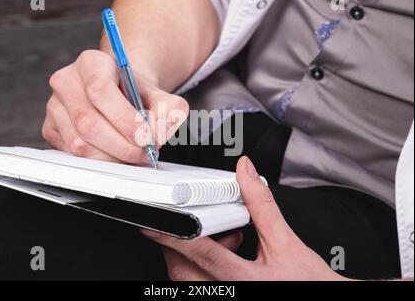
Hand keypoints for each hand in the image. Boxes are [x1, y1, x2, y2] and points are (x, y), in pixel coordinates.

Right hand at [42, 50, 188, 162]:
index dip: (125, 119)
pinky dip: (99, 161)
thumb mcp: (160, 95)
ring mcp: (54, 106)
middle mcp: (66, 81)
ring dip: (112, 157)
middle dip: (122, 146)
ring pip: (79, 144)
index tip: (146, 137)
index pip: (100, 91)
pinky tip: (115, 153)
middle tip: (145, 153)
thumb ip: (171, 110)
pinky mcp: (51, 129)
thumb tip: (161, 132)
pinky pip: (72, 154)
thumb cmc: (135, 93)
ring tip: (133, 153)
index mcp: (91, 63)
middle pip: (88, 123)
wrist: (119, 93)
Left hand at [142, 156, 346, 280]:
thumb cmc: (308, 282)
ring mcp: (228, 298)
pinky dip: (201, 268)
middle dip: (179, 246)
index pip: (201, 254)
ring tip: (224, 242)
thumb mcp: (286, 241)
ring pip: (188, 281)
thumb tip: (245, 173)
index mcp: (245, 280)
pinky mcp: (227, 296)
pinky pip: (200, 284)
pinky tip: (224, 256)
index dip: (175, 236)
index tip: (153, 224)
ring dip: (191, 257)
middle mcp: (231, 293)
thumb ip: (262, 206)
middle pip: (184, 273)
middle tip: (190, 226)